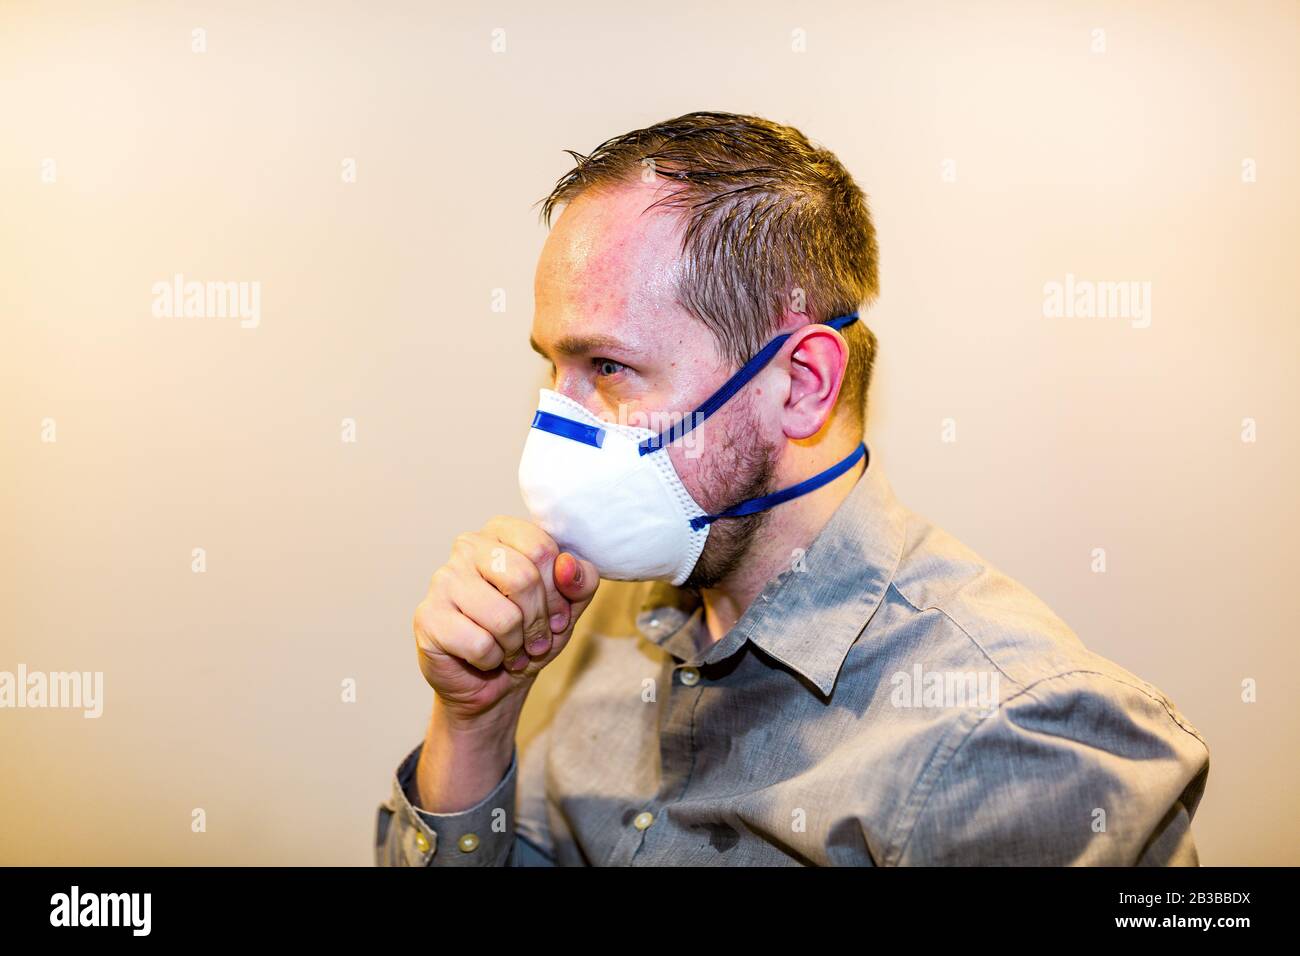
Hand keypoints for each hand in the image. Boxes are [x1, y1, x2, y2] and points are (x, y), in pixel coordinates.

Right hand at [412, 515, 598, 728]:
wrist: (492, 682)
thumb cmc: (528, 635)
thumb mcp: (569, 607)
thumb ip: (581, 580)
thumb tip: (567, 565)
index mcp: (502, 531)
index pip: (542, 548)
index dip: (559, 592)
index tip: (557, 616)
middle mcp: (468, 546)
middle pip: (523, 578)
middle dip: (538, 622)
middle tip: (535, 641)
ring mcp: (443, 579)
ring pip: (503, 616)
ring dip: (516, 645)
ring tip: (510, 650)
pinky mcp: (427, 616)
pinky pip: (480, 644)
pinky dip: (492, 660)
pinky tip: (485, 657)